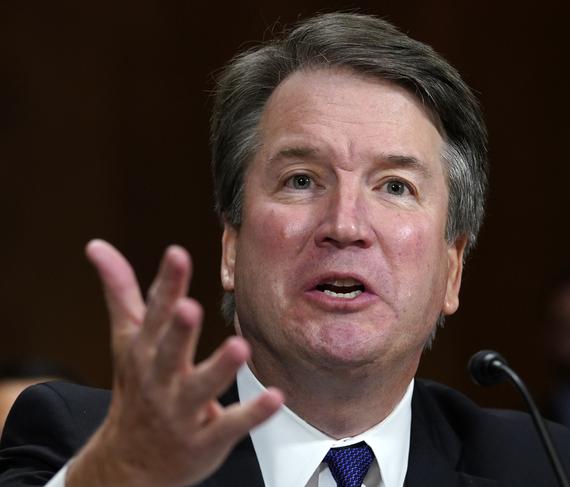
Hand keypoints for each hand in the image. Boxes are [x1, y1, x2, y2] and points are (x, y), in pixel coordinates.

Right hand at [67, 240, 282, 486]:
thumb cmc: (136, 387)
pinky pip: (230, 426)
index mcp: (144, 350)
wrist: (130, 463)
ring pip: (201, 388)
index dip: (168, 283)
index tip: (177, 254)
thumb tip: (97, 245)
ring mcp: (182, 411)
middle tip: (190, 308)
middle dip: (179, 330)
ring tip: (239, 347)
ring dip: (219, 368)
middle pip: (170, 351)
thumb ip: (120, 292)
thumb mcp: (125, 339)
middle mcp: (161, 378)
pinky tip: (275, 396)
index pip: (154, 312)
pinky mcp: (204, 439)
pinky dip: (252, 413)